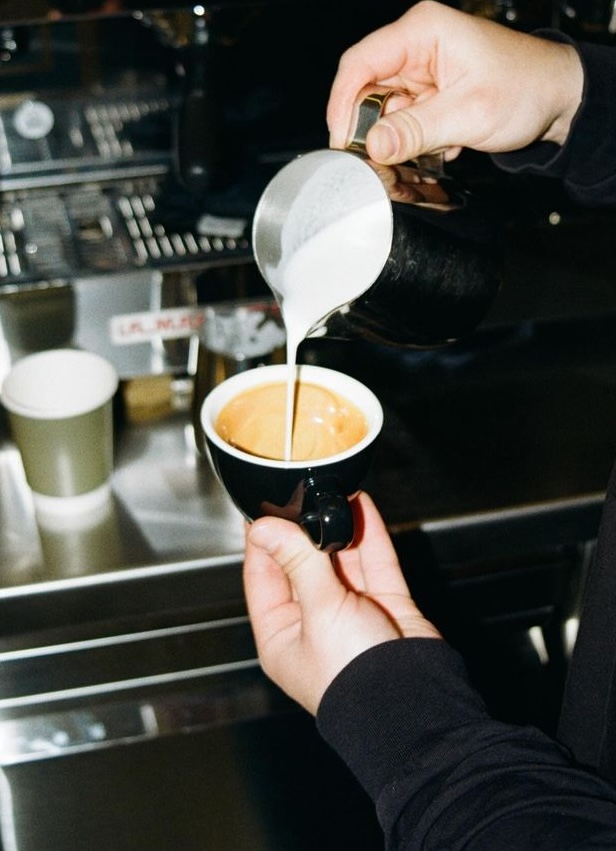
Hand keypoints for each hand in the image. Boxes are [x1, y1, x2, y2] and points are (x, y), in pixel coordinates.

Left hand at [243, 491, 439, 714]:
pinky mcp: (386, 605)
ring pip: (341, 559)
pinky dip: (369, 534)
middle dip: (304, 529)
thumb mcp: (318, 612)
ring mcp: (352, 613)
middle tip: (303, 493)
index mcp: (282, 635)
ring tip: (332, 492)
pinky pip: (374, 562)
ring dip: (337, 527)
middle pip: (302, 564)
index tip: (266, 507)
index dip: (264, 540)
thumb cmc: (354, 680)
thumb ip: (298, 562)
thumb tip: (266, 529)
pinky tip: (362, 507)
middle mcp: (314, 623)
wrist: (414, 704)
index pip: (262, 576)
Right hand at [327, 0, 582, 164]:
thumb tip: (374, 146)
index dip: (343, 103)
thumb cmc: (525, 88)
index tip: (342, 140)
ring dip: (401, 139)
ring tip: (434, 146)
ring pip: (384, 113)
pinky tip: (444, 143)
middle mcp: (416, 48)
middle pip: (367, 91)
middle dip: (373, 128)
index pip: (360, 63)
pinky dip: (416, 142)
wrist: (558, 100)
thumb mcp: (468, 113)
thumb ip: (416, 130)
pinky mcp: (428, 97)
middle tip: (382, 158)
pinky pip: (403, 124)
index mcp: (422, 32)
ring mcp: (421, 74)